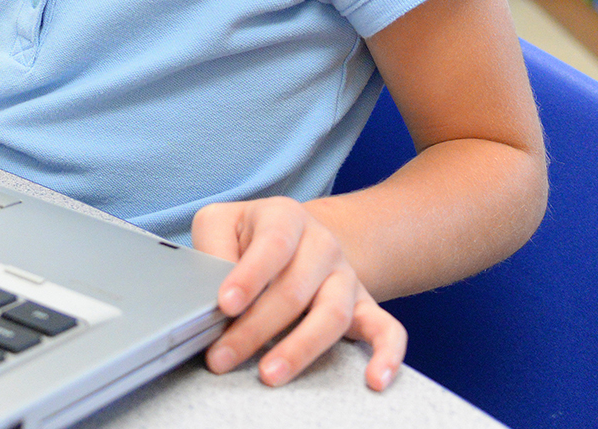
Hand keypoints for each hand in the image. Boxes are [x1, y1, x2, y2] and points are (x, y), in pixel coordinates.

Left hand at [190, 197, 404, 390]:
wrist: (298, 238)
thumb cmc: (249, 235)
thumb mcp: (221, 224)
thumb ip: (213, 248)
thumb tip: (211, 288)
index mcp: (285, 217)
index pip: (273, 245)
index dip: (250, 276)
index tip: (225, 304)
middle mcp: (322, 244)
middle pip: (295, 290)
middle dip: (255, 328)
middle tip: (222, 356)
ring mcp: (346, 276)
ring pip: (333, 314)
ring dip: (300, 348)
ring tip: (269, 374)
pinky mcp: (364, 306)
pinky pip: (387, 329)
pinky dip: (386, 355)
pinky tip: (374, 380)